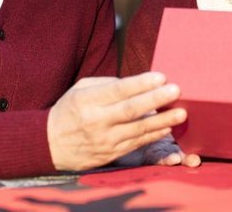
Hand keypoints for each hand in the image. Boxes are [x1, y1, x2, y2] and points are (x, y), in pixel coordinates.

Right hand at [47, 72, 186, 171]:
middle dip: (155, 100)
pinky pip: (136, 143)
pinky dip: (153, 135)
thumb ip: (107, 84)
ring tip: (181, 112)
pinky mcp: (109, 154)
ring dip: (162, 121)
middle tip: (176, 91)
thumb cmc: (70, 110)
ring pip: (137, 130)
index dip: (141, 84)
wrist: (50, 144)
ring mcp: (104, 140)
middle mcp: (96, 121)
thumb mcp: (81, 89)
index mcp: (88, 100)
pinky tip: (167, 127)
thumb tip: (136, 83)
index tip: (161, 77)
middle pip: (130, 110)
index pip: (118, 91)